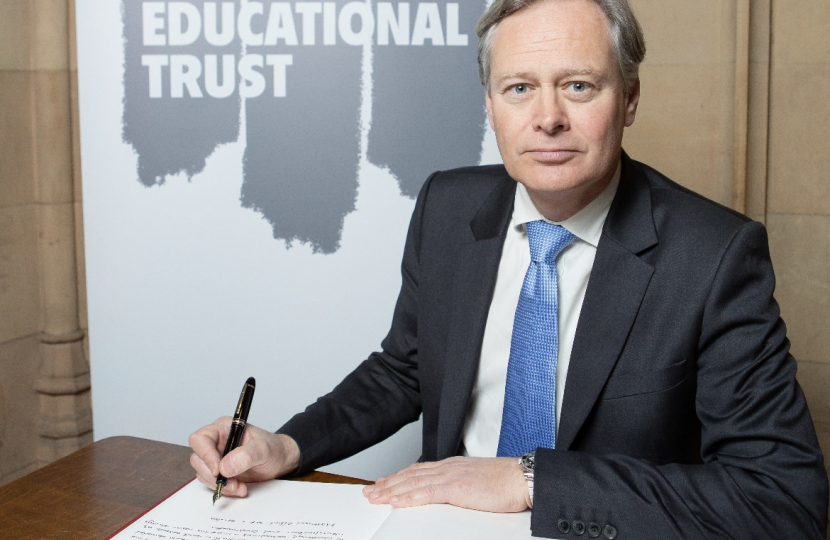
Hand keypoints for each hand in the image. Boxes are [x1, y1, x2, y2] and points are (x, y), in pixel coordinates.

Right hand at [189, 416, 299, 497]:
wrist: (279, 461)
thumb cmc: (272, 448)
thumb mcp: (264, 449)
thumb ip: (246, 455)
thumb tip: (225, 467)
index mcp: (223, 428)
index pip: (200, 438)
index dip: (205, 454)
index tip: (217, 469)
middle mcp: (216, 442)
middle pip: (198, 458)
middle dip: (213, 475)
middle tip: (232, 482)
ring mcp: (216, 457)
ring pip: (202, 473)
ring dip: (218, 484)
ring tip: (239, 486)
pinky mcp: (219, 471)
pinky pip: (210, 482)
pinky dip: (223, 489)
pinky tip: (238, 488)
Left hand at [362, 456, 529, 512]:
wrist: (521, 478)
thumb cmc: (506, 483)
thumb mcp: (477, 483)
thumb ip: (461, 487)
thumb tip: (451, 497)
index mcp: (453, 466)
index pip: (419, 471)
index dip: (399, 476)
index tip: (385, 482)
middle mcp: (447, 468)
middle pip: (410, 475)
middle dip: (388, 483)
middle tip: (370, 490)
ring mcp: (450, 476)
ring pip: (412, 482)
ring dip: (391, 490)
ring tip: (375, 496)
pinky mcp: (455, 487)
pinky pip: (425, 492)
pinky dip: (407, 496)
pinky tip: (395, 501)